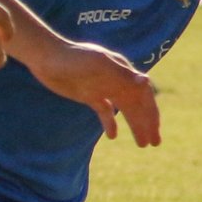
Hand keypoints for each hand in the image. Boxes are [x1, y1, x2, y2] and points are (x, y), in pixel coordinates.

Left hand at [29, 41, 161, 146]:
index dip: (151, 112)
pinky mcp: (89, 95)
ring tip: (142, 144)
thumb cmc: (73, 58)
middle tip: (155, 143)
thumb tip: (146, 82)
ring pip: (124, 110)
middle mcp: (116, 80)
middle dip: (147, 123)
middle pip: (137, 105)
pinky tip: (113, 136)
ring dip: (134, 126)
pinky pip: (105, 111)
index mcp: (123, 72)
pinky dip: (110, 123)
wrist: (46, 57)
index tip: (156, 130)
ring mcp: (103, 88)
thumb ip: (122, 74)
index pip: (144, 95)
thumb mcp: (99, 65)